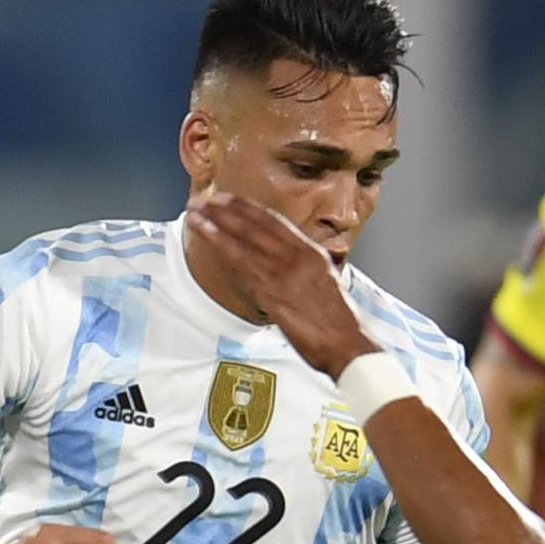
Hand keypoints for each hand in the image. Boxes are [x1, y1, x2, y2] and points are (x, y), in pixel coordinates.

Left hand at [184, 194, 376, 380]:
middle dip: (228, 209)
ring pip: (244, 238)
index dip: (249, 208)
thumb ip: (307, 272)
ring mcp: (284, 272)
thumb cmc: (340, 324)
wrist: (348, 345)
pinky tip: (205, 235)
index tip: (230, 199)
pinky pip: (240, 261)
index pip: (276, 222)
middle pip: (256, 225)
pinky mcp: (272, 290)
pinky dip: (220, 244)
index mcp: (313, 254)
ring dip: (216, 222)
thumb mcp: (328, 287)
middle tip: (205, 199)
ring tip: (195, 213)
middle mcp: (298, 256)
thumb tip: (291, 268)